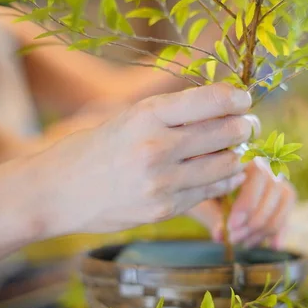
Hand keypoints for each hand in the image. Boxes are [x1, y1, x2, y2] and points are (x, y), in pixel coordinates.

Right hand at [31, 83, 259, 235]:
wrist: (60, 192)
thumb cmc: (99, 148)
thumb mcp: (131, 118)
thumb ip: (174, 113)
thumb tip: (225, 105)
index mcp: (147, 116)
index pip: (210, 100)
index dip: (237, 98)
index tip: (244, 99)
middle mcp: (156, 147)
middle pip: (225, 132)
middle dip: (244, 126)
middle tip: (248, 125)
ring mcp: (161, 183)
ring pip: (225, 164)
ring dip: (238, 154)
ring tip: (236, 148)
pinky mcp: (164, 209)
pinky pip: (211, 191)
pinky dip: (225, 179)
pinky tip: (227, 172)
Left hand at [187, 158, 295, 248]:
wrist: (196, 181)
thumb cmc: (194, 185)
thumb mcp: (196, 196)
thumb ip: (209, 213)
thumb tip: (220, 235)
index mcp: (241, 155)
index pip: (257, 175)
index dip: (248, 202)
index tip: (231, 225)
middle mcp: (262, 161)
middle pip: (274, 189)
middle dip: (255, 220)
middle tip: (233, 239)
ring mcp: (274, 176)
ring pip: (284, 199)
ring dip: (266, 227)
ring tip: (244, 243)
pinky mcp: (279, 193)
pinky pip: (287, 209)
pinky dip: (281, 229)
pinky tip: (273, 246)